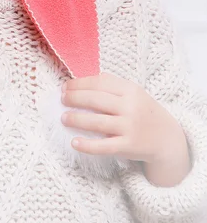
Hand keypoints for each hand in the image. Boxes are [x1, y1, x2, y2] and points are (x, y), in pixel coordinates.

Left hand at [61, 72, 186, 163]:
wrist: (167, 138)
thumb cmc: (143, 111)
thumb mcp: (133, 93)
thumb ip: (112, 86)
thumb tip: (81, 82)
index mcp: (130, 90)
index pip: (100, 82)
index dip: (80, 83)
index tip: (65, 86)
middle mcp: (130, 107)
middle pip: (96, 100)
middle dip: (75, 98)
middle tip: (61, 99)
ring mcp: (129, 127)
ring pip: (97, 122)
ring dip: (77, 119)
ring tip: (63, 118)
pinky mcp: (128, 146)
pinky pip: (104, 146)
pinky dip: (87, 145)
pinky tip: (74, 142)